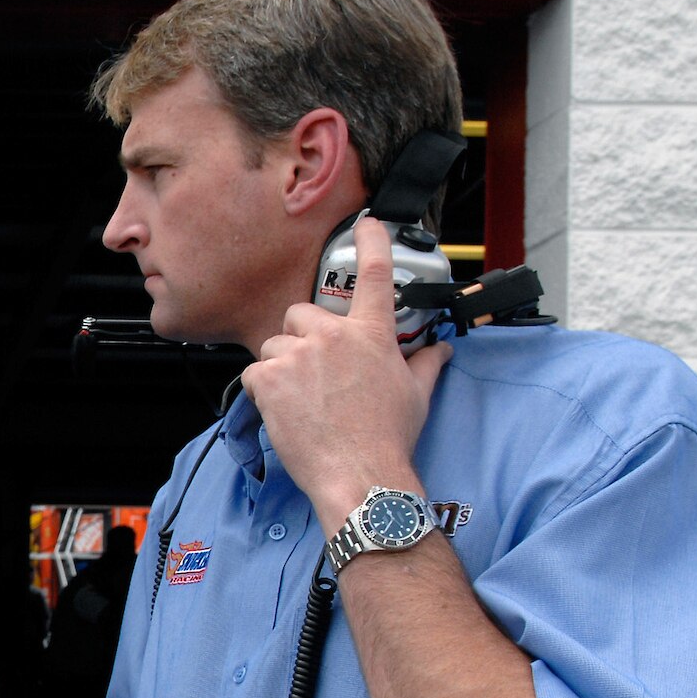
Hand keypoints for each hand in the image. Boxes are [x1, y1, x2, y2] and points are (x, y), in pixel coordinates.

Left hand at [243, 215, 452, 524]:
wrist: (359, 474)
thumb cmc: (389, 438)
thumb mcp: (416, 395)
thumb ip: (426, 365)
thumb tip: (440, 351)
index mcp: (372, 335)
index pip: (375, 275)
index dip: (373, 242)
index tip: (368, 224)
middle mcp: (334, 337)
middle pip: (301, 313)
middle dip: (303, 337)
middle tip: (314, 370)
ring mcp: (299, 355)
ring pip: (275, 344)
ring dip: (282, 365)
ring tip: (301, 398)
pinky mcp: (270, 378)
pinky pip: (256, 372)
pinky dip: (263, 390)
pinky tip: (283, 411)